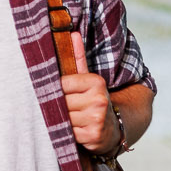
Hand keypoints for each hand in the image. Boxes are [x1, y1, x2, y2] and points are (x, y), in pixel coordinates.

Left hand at [59, 33, 114, 154]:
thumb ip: (79, 58)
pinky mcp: (93, 136)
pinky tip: (75, 129)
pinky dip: (67, 133)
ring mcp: (96, 119)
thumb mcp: (89, 80)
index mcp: (96, 82)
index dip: (56, 90)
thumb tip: (73, 34)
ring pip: (64, 118)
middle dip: (59, 106)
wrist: (114, 127)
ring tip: (71, 118)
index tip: (58, 92)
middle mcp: (99, 100)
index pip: (62, 84)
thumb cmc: (94, 101)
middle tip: (63, 107)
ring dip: (63, 120)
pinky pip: (68, 133)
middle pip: (61, 102)